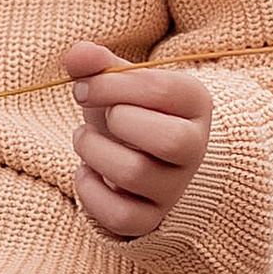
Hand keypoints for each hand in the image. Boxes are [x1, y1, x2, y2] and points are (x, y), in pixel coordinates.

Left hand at [64, 42, 212, 239]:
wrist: (142, 158)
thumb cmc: (129, 111)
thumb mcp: (118, 83)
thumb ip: (97, 64)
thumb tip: (78, 54)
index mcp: (193, 103)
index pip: (164, 90)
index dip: (112, 84)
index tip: (84, 86)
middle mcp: (194, 148)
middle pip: (171, 141)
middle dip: (119, 121)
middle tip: (101, 116)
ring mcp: (175, 188)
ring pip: (136, 174)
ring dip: (93, 151)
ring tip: (84, 139)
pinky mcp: (151, 219)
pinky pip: (122, 216)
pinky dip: (90, 193)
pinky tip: (86, 172)